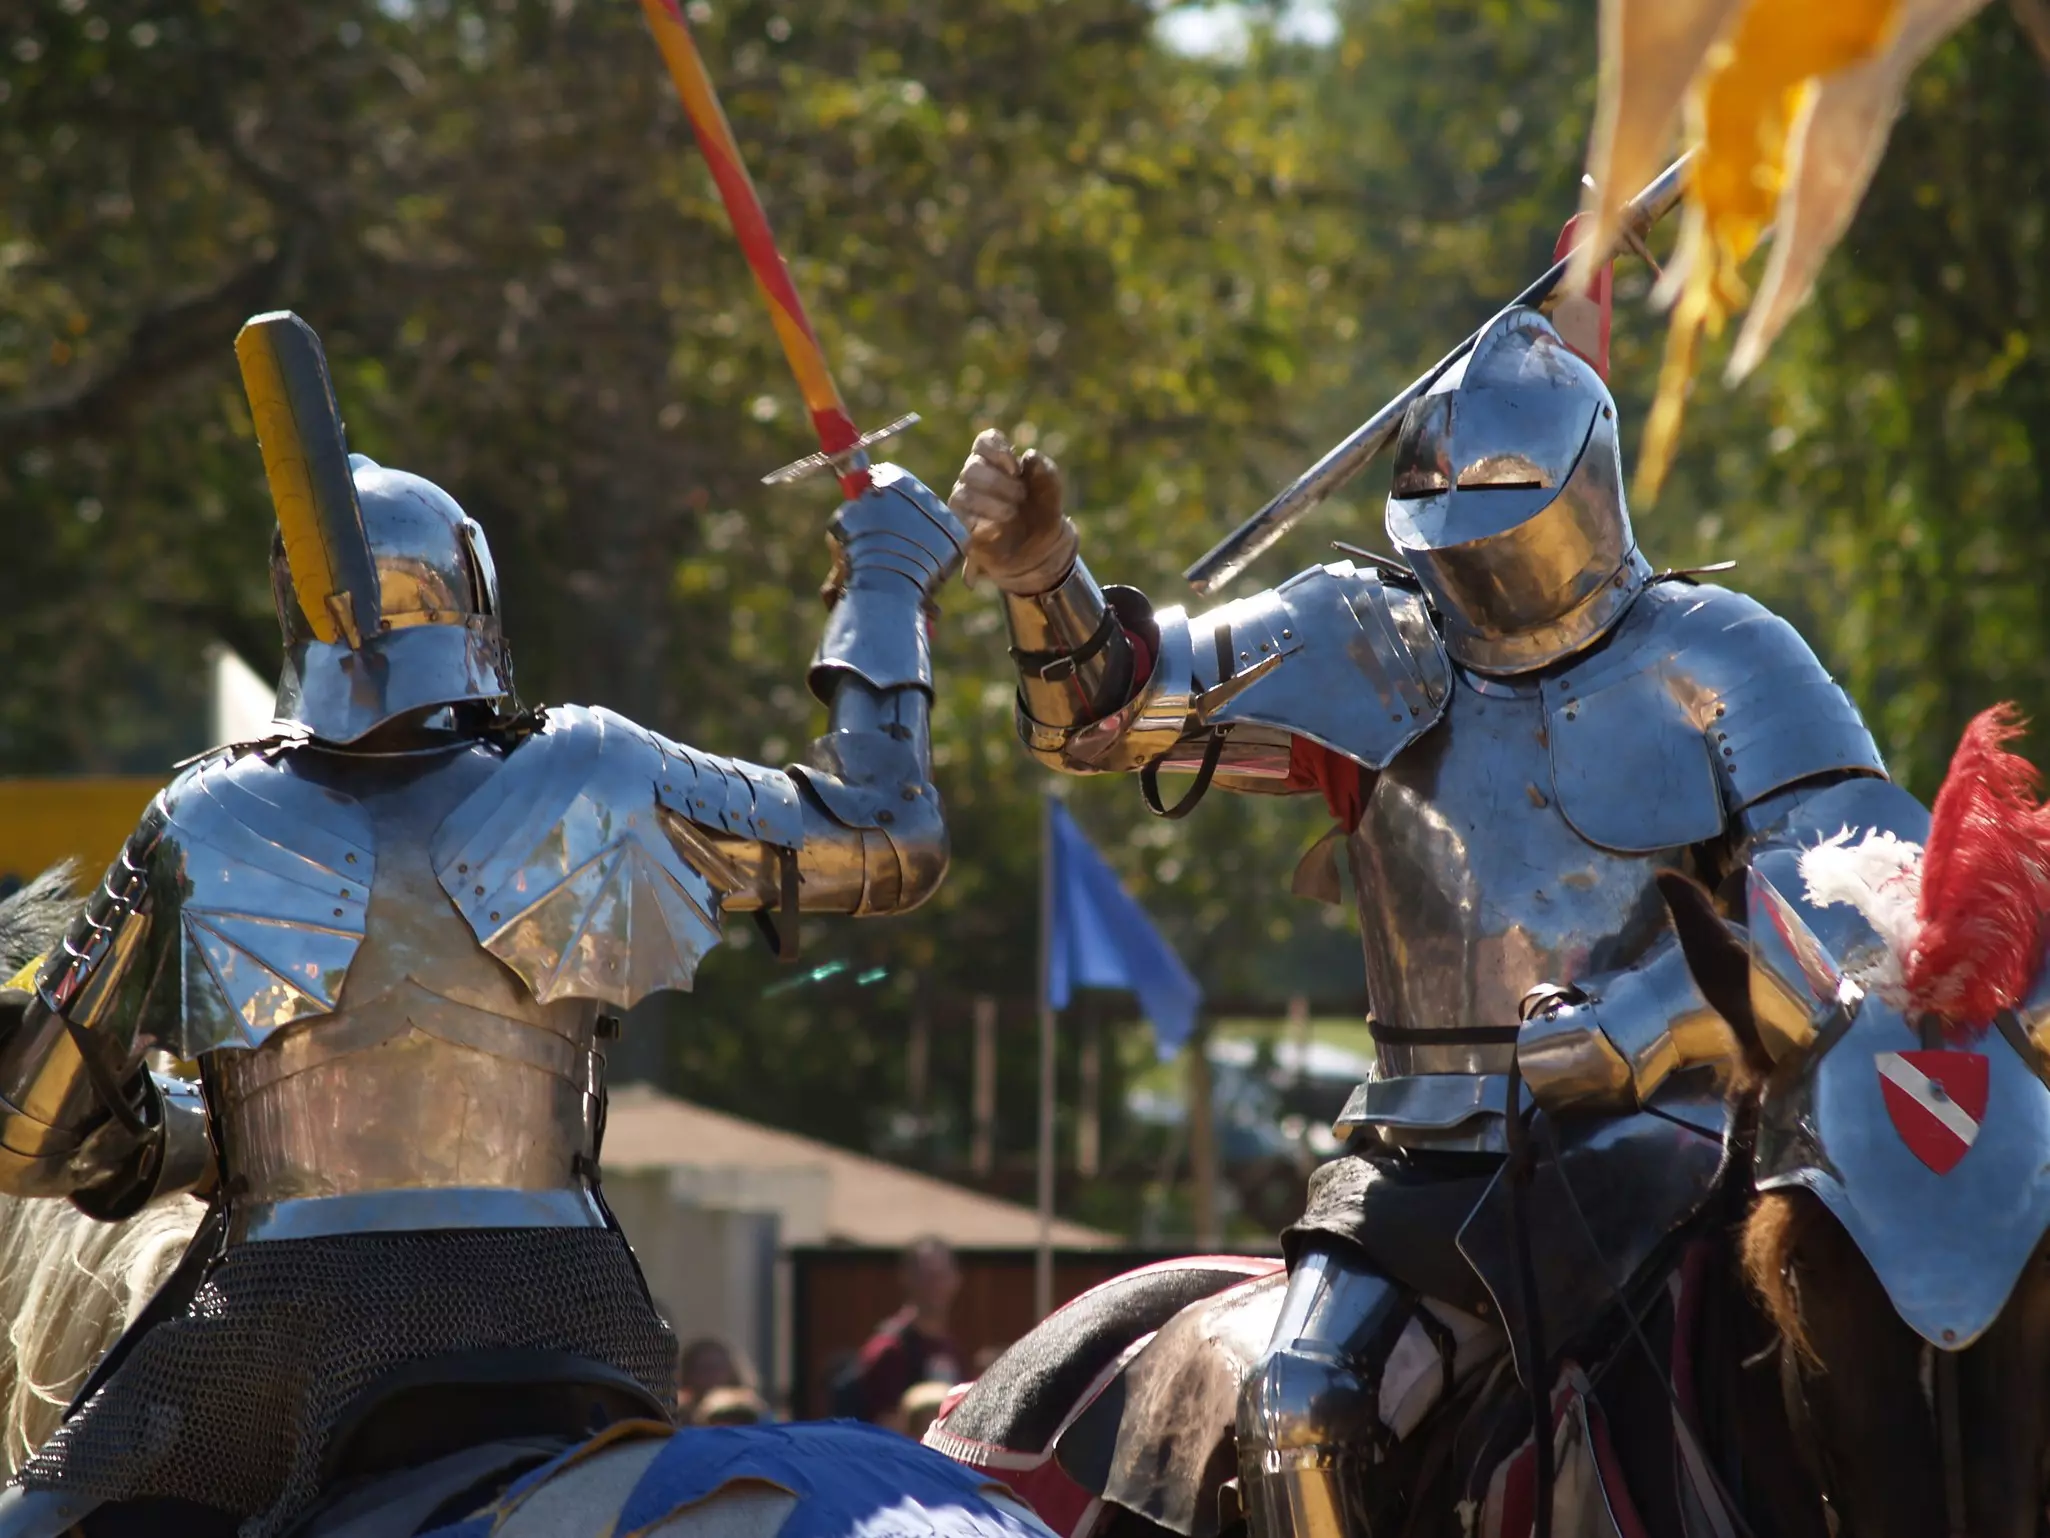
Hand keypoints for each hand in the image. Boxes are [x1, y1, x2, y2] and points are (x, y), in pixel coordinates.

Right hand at [947, 428, 1077, 594]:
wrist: (1040, 551)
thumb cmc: (1041, 514)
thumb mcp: (1052, 494)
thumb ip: (1046, 472)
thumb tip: (1030, 455)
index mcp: (996, 462)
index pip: (984, 442)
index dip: (998, 451)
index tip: (1016, 469)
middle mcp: (975, 480)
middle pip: (972, 468)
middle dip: (998, 482)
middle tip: (1020, 496)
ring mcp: (965, 504)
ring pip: (963, 494)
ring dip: (991, 503)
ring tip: (1011, 513)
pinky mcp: (962, 529)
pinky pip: (961, 522)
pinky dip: (982, 523)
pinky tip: (998, 529)